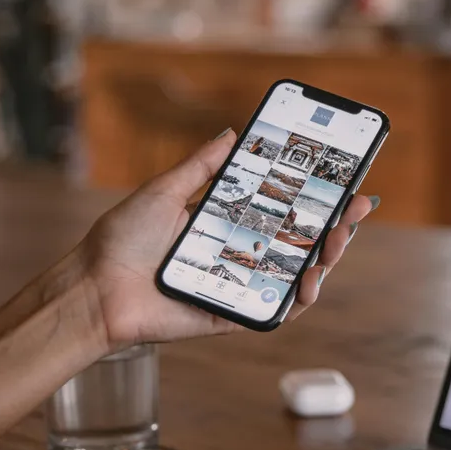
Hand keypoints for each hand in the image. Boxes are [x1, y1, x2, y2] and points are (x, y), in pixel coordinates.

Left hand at [76, 130, 376, 349]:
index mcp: (227, 225)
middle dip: (335, 226)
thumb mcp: (164, 191)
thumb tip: (232, 134)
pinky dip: (298, 300)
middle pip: (299, 242)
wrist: (95, 288)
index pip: (283, 210)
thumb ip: (201, 167)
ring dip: (325, 260)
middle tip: (355, 209)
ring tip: (338, 241)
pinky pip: (275, 312)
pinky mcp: (232, 315)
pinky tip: (311, 282)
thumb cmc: (121, 240)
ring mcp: (239, 287)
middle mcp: (238, 255)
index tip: (345, 182)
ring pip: (296, 276)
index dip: (316, 199)